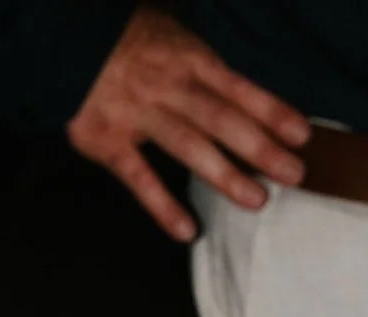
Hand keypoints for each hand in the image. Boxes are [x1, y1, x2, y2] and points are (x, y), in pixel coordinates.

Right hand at [66, 4, 311, 240]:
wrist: (66, 41)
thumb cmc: (126, 42)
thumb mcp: (172, 36)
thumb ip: (203, 68)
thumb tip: (241, 95)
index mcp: (188, 60)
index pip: (238, 88)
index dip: (272, 111)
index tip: (302, 136)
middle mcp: (168, 87)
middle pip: (222, 119)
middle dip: (261, 147)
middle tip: (294, 175)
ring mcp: (138, 115)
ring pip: (189, 146)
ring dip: (225, 175)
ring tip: (257, 201)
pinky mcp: (108, 142)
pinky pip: (139, 178)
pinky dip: (162, 206)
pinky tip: (186, 229)